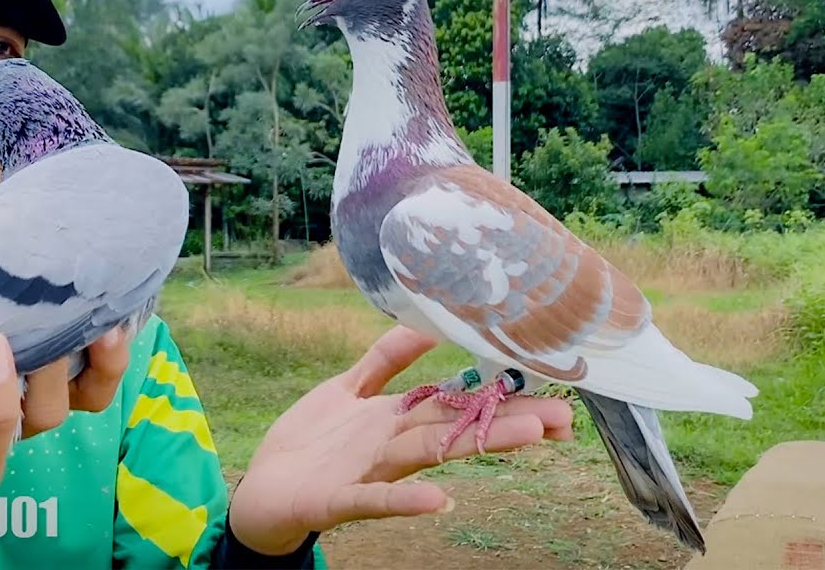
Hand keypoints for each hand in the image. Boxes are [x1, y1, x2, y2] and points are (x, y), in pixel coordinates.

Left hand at [227, 324, 574, 555]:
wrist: (262, 492)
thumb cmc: (309, 444)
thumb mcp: (346, 390)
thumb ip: (385, 361)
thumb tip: (424, 324)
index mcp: (394, 419)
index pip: (454, 403)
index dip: (497, 396)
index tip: (549, 391)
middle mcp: (391, 446)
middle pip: (455, 427)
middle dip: (506, 421)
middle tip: (562, 418)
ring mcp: (368, 473)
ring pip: (428, 455)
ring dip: (476, 446)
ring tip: (527, 437)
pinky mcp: (337, 499)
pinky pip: (374, 500)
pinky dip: (406, 501)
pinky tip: (443, 501)